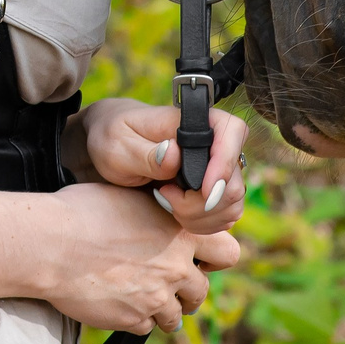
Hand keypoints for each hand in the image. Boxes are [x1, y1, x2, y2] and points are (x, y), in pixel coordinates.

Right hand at [28, 182, 239, 333]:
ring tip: (139, 295)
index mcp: (180, 233)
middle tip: (165, 281)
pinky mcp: (134, 320)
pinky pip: (145, 327)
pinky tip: (117, 301)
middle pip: (202, 291)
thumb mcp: (129, 197)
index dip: (213, 256)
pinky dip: (135, 318)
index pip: (228, 252)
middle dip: (187, 289)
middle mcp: (176, 267)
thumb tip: (165, 214)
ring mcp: (156, 297)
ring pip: (175, 316)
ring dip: (162, 308)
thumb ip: (158, 212)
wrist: (50, 244)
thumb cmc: (81, 211)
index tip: (197, 256)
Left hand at [79, 97, 250, 234]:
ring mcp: (216, 167)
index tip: (202, 190)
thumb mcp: (117, 146)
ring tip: (165, 202)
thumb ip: (146, 154)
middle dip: (202, 202)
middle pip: (233, 180)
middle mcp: (212, 141)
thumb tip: (174, 153)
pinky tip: (175, 212)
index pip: (232, 130)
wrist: (111, 146)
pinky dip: (203, 223)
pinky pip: (225, 215)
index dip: (224, 163)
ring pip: (232, 202)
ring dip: (201, 216)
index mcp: (192, 120)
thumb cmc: (112, 137)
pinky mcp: (214, 189)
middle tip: (164, 197)